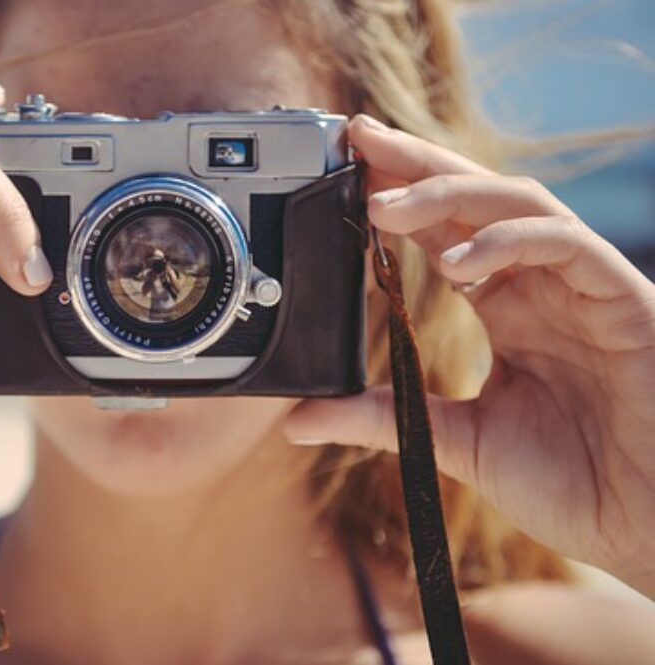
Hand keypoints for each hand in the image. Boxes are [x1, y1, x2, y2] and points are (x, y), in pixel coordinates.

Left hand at [285, 115, 654, 593]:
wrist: (647, 523)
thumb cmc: (573, 483)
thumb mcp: (457, 443)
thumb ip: (384, 419)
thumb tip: (299, 420)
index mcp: (507, 308)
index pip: (445, 231)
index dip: (399, 195)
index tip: (342, 170)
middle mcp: (541, 286)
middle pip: (474, 199)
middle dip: (415, 164)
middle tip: (356, 138)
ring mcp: (582, 286)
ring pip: (518, 203)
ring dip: (448, 194)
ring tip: (383, 204)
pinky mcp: (621, 298)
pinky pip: (566, 244)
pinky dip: (508, 242)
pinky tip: (455, 262)